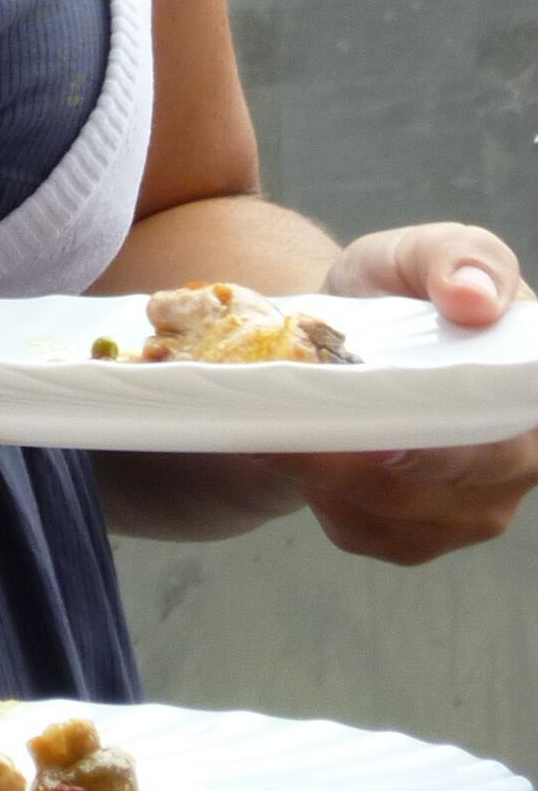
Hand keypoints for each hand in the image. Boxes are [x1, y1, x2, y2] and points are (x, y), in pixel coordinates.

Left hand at [279, 219, 537, 564]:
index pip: (502, 434)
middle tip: (291, 422)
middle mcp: (518, 462)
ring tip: (277, 431)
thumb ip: (455, 259)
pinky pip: (367, 534)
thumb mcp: (415, 254)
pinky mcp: (419, 535)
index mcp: (529, 392)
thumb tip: (474, 297)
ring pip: (397, 515)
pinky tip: (292, 458)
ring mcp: (473, 509)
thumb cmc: (393, 293)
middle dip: (360, 456)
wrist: (341, 337)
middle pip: (442, 483)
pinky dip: (320, 500)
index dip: (442, 436)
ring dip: (328, 478)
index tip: (375, 420)